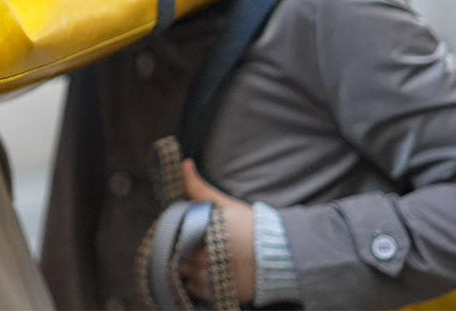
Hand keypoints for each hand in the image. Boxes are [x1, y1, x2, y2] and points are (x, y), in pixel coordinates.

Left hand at [180, 158, 256, 304]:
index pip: (175, 235)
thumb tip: (184, 164)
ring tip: (203, 259)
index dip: (176, 234)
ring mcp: (213, 276)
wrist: (280, 253)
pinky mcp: (222, 291)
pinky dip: (199, 284)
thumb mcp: (225, 204)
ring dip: (190, 268)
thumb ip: (200, 188)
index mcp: (203, 232)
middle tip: (195, 246)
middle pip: (179, 255)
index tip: (183, 232)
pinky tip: (208, 273)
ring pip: (187, 274)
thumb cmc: (250, 226)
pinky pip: (198, 290)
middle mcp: (205, 256)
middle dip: (183, 250)